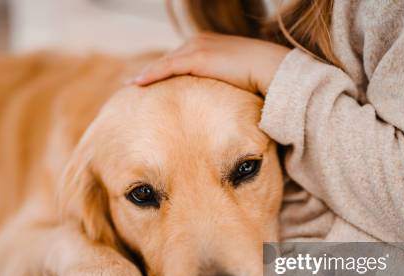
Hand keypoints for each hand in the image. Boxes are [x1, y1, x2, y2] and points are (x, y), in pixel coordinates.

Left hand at [134, 32, 289, 95]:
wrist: (272, 71)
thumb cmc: (260, 80)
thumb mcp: (235, 80)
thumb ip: (221, 85)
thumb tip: (217, 106)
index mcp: (209, 44)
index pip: (179, 58)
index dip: (163, 70)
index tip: (148, 81)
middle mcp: (200, 41)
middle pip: (168, 58)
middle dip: (151, 71)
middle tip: (133, 84)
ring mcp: (198, 47)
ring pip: (164, 63)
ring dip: (146, 74)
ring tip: (130, 86)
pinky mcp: (198, 58)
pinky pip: (167, 67)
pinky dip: (151, 75)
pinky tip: (137, 84)